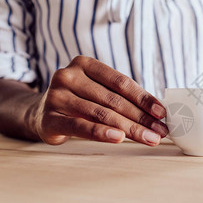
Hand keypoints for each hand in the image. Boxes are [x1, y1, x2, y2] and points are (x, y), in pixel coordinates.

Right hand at [33, 56, 167, 145]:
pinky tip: (119, 138)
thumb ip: (121, 96)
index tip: (161, 112)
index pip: (121, 82)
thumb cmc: (80, 100)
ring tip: (149, 138)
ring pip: (101, 114)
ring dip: (130, 128)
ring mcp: (57, 96)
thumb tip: (157, 113)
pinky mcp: (49, 119)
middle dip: (141, 118)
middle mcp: (68, 76)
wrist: (41, 113)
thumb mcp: (98, 90)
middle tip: (160, 131)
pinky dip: (102, 132)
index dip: (144, 98)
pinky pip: (80, 126)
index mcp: (85, 64)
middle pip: (114, 100)